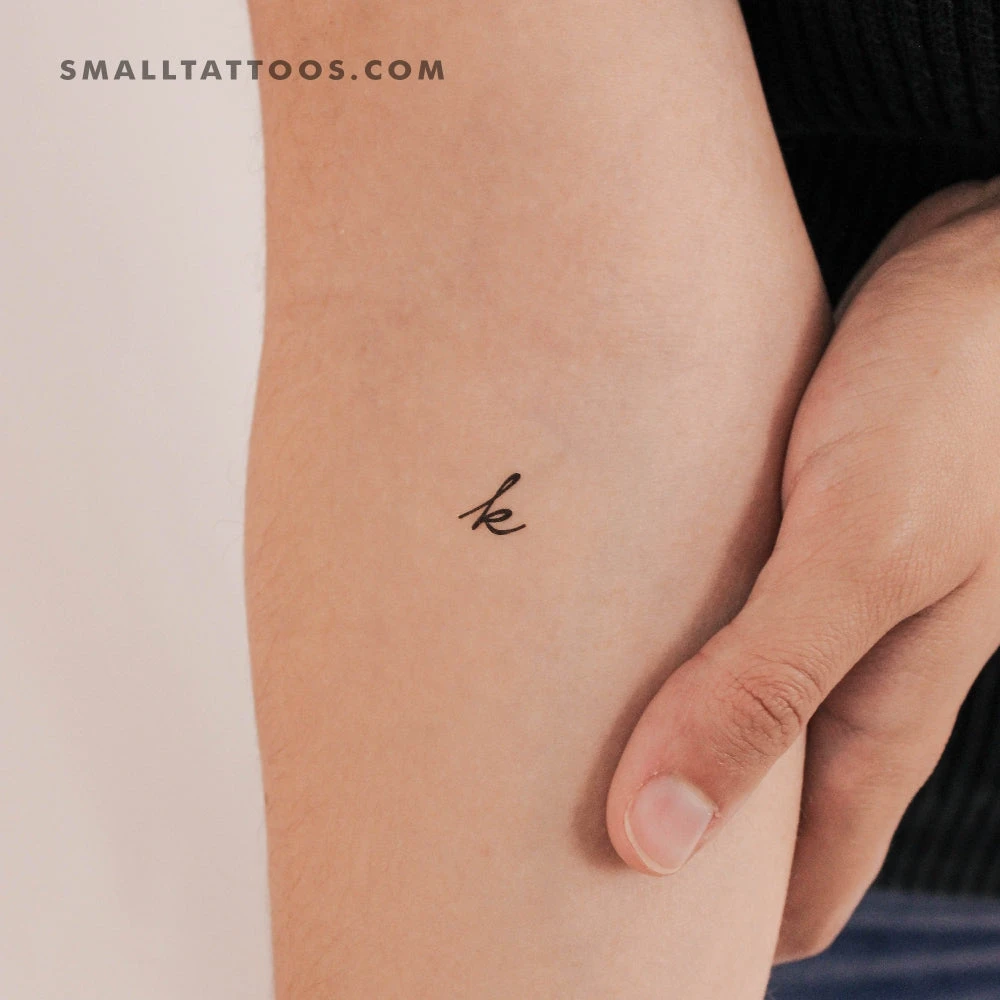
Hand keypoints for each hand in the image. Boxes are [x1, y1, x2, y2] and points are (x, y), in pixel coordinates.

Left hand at [605, 177, 999, 961]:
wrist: (984, 268)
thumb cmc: (946, 397)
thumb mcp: (860, 550)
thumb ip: (766, 688)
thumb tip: (657, 841)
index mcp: (875, 700)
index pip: (798, 870)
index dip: (719, 932)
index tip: (626, 960)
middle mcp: (844, 661)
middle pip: (750, 793)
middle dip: (667, 836)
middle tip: (561, 868)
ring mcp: (813, 596)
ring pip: (724, 703)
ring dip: (648, 735)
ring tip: (548, 760)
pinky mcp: (780, 532)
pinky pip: (708, 617)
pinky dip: (650, 645)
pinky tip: (589, 637)